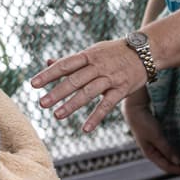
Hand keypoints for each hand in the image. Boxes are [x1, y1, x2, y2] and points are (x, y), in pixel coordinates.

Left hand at [30, 39, 148, 132]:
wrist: (146, 50)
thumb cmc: (113, 52)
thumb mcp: (92, 51)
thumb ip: (71, 60)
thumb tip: (48, 62)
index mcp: (88, 56)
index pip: (65, 65)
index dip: (48, 74)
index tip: (33, 84)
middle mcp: (98, 66)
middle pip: (75, 80)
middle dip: (57, 92)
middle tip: (42, 103)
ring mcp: (110, 78)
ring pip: (89, 92)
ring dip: (72, 105)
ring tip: (57, 115)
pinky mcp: (122, 89)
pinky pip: (107, 105)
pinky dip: (96, 117)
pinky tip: (85, 129)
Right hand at [122, 89, 179, 175]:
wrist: (136, 109)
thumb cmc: (144, 122)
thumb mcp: (157, 136)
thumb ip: (167, 149)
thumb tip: (179, 162)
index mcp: (150, 154)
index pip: (168, 167)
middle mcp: (154, 152)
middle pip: (169, 164)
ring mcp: (156, 146)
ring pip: (170, 158)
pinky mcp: (159, 139)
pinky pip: (170, 149)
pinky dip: (178, 153)